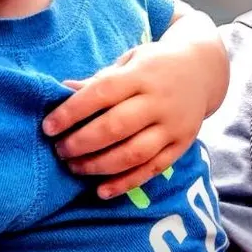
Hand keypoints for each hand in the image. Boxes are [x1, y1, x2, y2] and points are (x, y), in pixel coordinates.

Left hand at [42, 40, 210, 199]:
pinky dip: (126, 183)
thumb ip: (100, 79)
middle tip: (60, 150)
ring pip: (133, 153)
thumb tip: (64, 89)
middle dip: (82, 142)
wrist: (203, 70)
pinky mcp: (182, 145)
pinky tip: (102, 190)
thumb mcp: (130, 60)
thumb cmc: (156, 64)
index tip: (49, 126)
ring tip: (74, 167)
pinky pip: (153, 169)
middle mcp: (159, 101)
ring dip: (99, 166)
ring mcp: (173, 125)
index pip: (103, 93)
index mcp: (142, 74)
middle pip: (116, 127)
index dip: (73, 111)